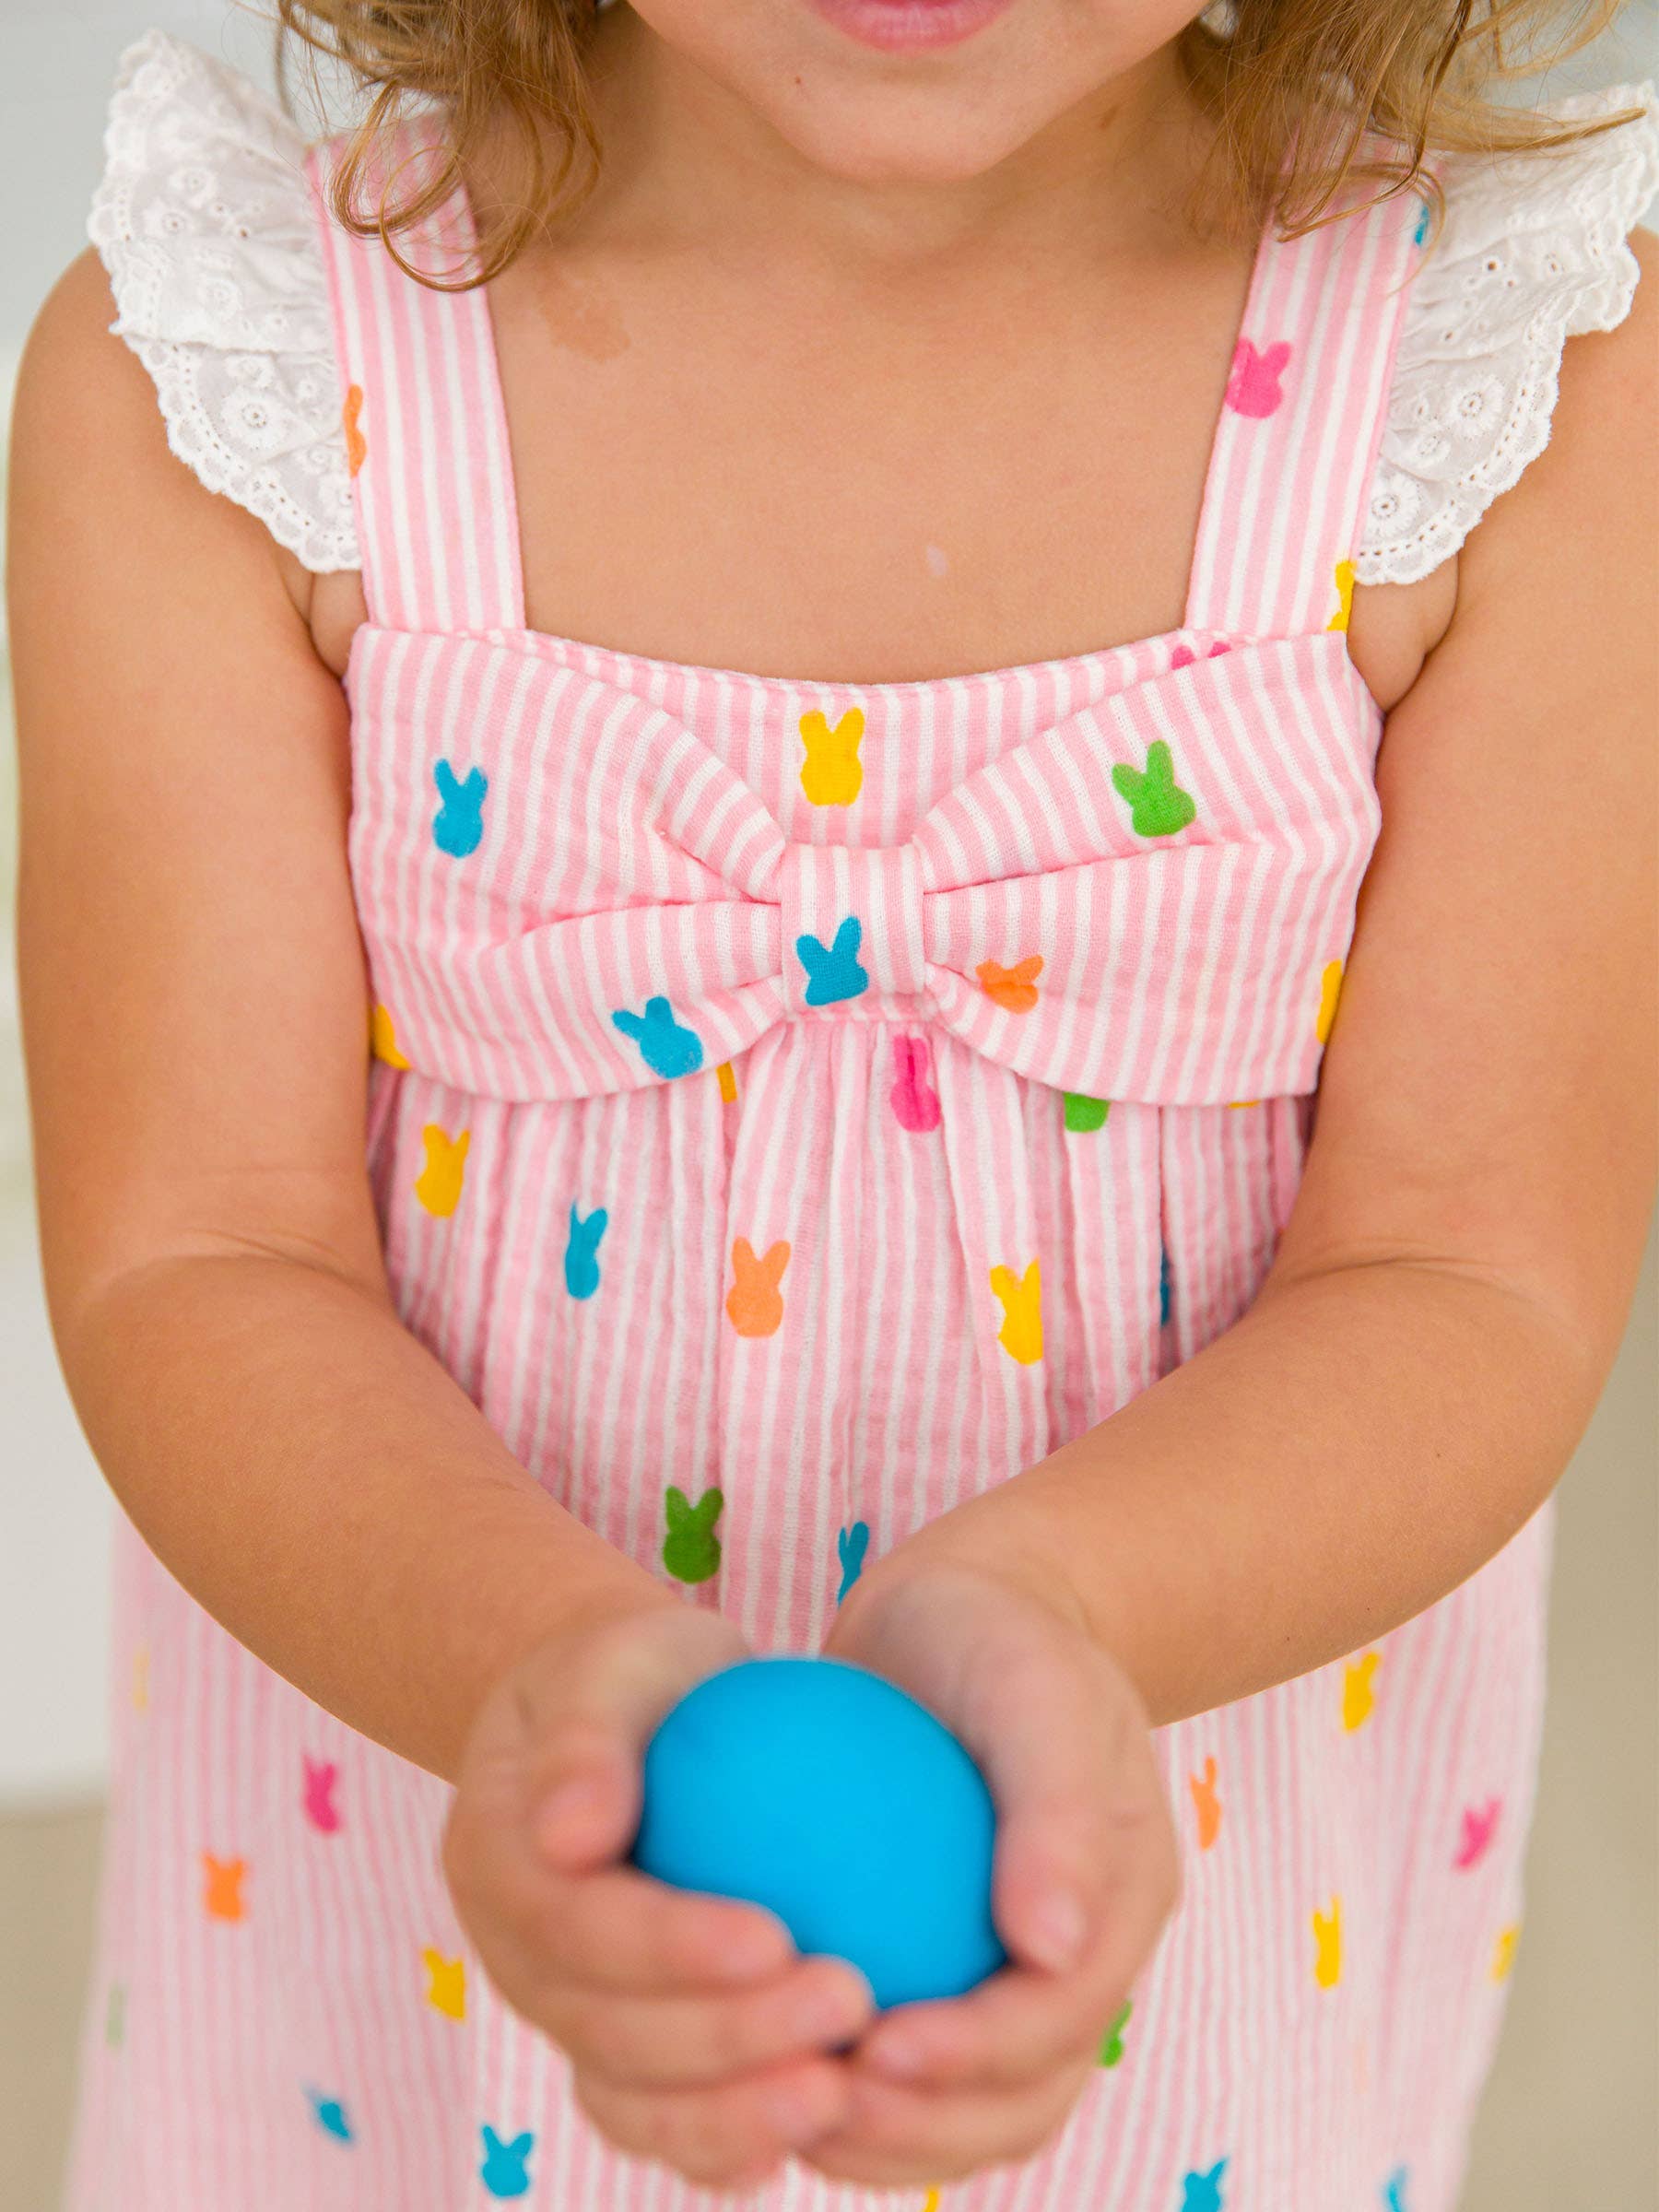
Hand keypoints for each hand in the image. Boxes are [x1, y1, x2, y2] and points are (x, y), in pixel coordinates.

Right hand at [444, 1598, 875, 2191]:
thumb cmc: (638, 1674)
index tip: (777, 1939)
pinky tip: (823, 2122)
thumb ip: (587, 1737)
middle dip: (726, 2040)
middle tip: (846, 2003)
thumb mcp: (615, 1659)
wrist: (633, 1719)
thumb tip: (569, 1834)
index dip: (666, 1947)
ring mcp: (564, 2016)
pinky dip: (730, 2143)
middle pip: (606, 2031)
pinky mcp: (618, 2055)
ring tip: (841, 2088)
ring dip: (733, 2114)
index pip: (574, 1924)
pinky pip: (664, 2121)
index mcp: (496, 1860)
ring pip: (630, 2100)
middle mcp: (517, 1958)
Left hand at [808, 1555, 1177, 2188]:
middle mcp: (1077, 1960)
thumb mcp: (1036, 1687)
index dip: (974, 2061)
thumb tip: (1052, 1944)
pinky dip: (845, 2085)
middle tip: (811, 2102)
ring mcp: (1013, 1973)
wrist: (964, 1609)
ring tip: (778, 2108)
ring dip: (880, 2136)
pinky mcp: (945, 1966)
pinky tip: (755, 2065)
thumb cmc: (1002, 1633)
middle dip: (923, 2131)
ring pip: (961, 2109)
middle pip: (1018, 2101)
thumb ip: (1057, 1806)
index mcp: (1123, 1904)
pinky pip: (903, 2057)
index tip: (871, 2051)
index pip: (1059, 2023)